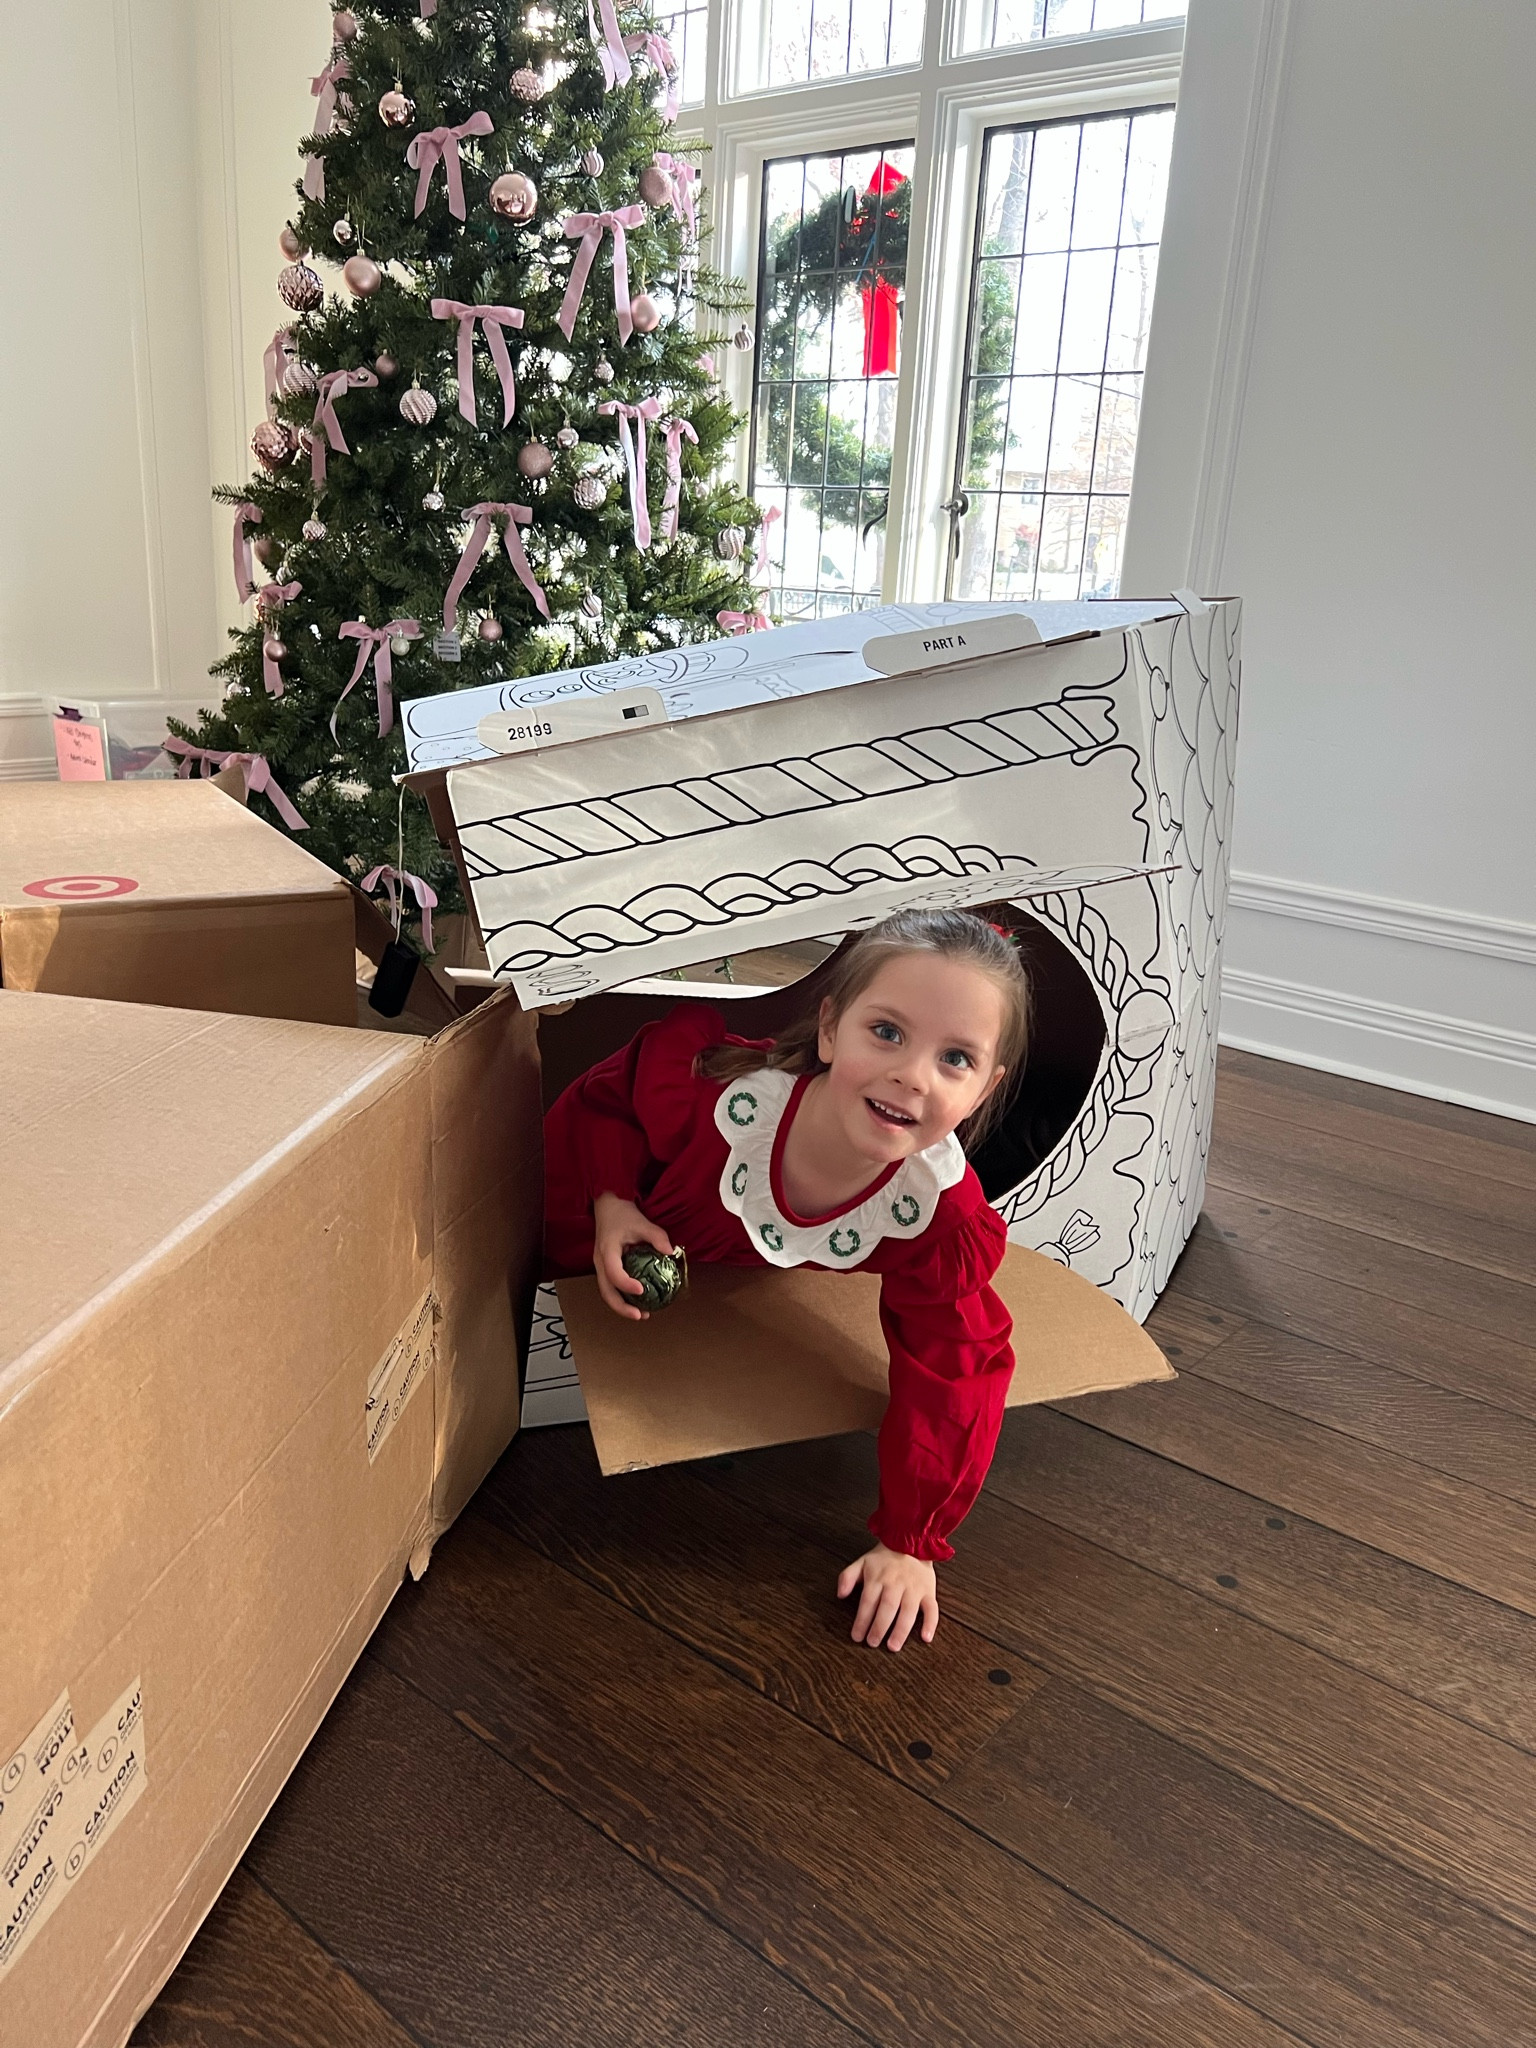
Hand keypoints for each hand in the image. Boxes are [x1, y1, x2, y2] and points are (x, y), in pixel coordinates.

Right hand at [592, 1192, 675, 1320]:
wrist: (608, 1206)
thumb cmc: (623, 1214)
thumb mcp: (642, 1222)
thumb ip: (657, 1237)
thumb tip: (671, 1252)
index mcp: (607, 1250)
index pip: (613, 1272)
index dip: (626, 1284)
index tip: (641, 1289)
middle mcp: (600, 1261)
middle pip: (606, 1291)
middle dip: (621, 1307)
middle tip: (640, 1315)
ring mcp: (601, 1266)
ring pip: (607, 1292)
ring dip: (622, 1305)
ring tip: (641, 1314)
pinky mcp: (606, 1267)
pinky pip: (611, 1286)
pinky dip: (623, 1297)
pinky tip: (638, 1301)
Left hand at [837, 1543, 937, 1652]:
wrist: (911, 1541)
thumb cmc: (884, 1558)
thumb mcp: (861, 1562)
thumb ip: (847, 1577)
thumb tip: (840, 1594)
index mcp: (878, 1578)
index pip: (868, 1602)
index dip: (861, 1620)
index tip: (856, 1636)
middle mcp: (896, 1584)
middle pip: (887, 1608)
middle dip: (879, 1627)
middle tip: (872, 1643)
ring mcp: (913, 1588)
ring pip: (908, 1611)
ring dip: (901, 1630)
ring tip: (893, 1646)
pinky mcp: (928, 1591)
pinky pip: (932, 1608)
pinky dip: (930, 1623)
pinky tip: (925, 1637)